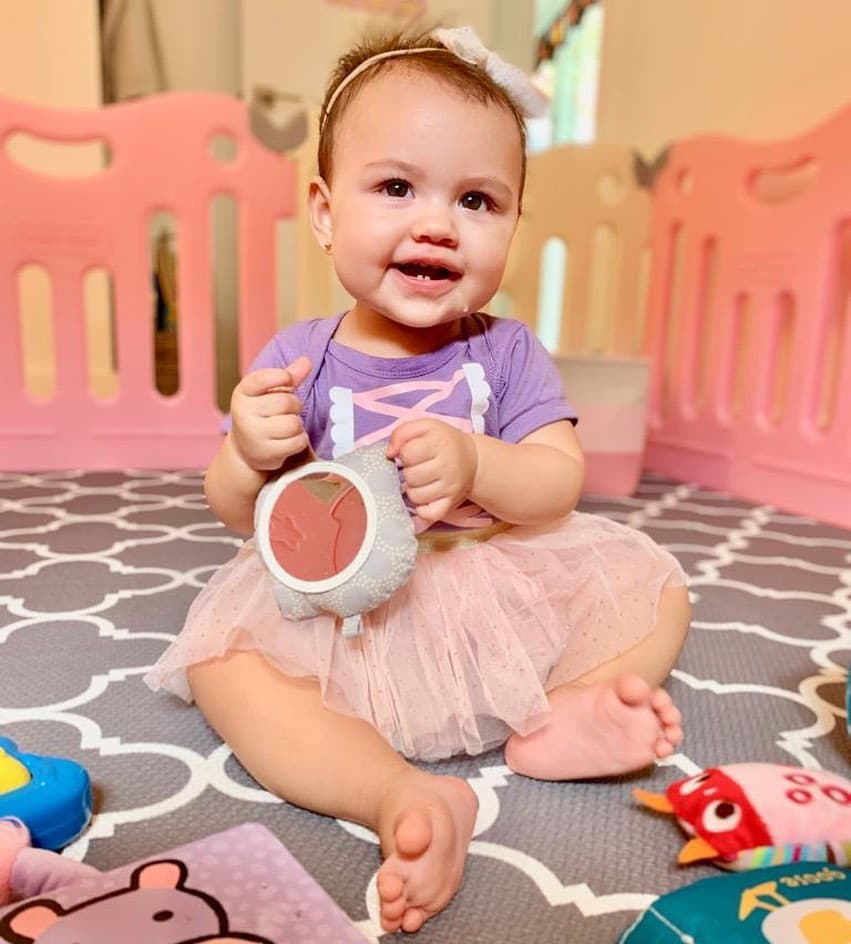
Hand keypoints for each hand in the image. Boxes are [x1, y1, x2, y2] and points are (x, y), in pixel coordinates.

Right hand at [229, 356, 311, 470]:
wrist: (246, 449)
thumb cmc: (263, 414)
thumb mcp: (270, 392)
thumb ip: (288, 376)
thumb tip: (307, 361)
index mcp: (243, 393)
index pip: (260, 379)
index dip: (280, 376)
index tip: (288, 379)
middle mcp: (243, 413)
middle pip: (285, 402)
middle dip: (294, 405)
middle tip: (288, 411)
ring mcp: (253, 435)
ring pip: (293, 424)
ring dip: (298, 424)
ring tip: (288, 425)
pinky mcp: (265, 453)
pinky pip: (297, 442)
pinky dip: (300, 440)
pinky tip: (290, 439)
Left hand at [387, 418, 476, 523]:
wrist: (473, 459)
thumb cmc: (443, 442)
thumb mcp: (424, 427)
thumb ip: (402, 433)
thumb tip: (389, 453)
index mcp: (440, 443)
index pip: (408, 453)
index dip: (404, 453)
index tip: (412, 452)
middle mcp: (448, 466)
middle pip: (411, 476)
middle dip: (408, 471)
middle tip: (417, 466)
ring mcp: (450, 487)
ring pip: (415, 496)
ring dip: (413, 489)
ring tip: (421, 480)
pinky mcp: (451, 503)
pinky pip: (430, 514)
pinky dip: (422, 510)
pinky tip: (424, 498)